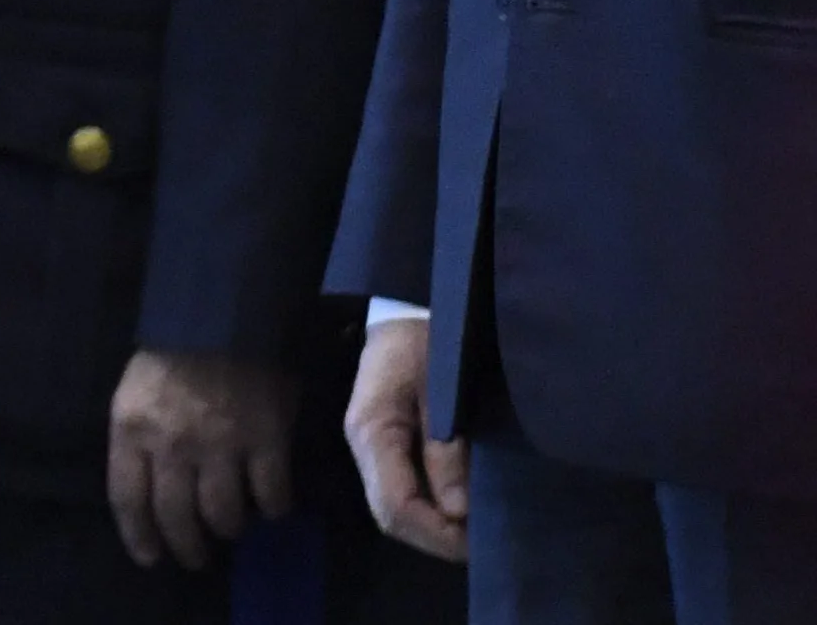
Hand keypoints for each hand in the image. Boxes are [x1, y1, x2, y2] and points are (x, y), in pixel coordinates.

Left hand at [107, 345, 297, 568]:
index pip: (128, 499)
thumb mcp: (134, 394)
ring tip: (230, 528)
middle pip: (176, 516)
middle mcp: (172, 445)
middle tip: (195, 557)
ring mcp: (221, 445)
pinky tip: (271, 506)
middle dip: (185, 546)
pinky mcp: (266, 441)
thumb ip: (136, 440)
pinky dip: (272, 508)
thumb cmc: (171, 355)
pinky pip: (271, 495)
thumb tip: (145, 490)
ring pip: (223, 515)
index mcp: (131, 429)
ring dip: (228, 529)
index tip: (149, 557)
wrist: (223, 316)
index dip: (139, 536)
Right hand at [343, 315, 466, 563]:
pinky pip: (405, 492)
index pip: (394, 506)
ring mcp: (372, 450)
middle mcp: (364, 449)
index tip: (481, 544)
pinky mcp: (387, 446)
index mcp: (371, 433)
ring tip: (480, 532)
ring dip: (437, 528)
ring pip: (396, 510)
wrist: (409, 307)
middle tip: (488, 545)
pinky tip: (464, 510)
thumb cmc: (429, 339)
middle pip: (392, 516)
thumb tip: (459, 510)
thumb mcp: (443, 388)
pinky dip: (435, 510)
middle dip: (439, 539)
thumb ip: (446, 446)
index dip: (437, 534)